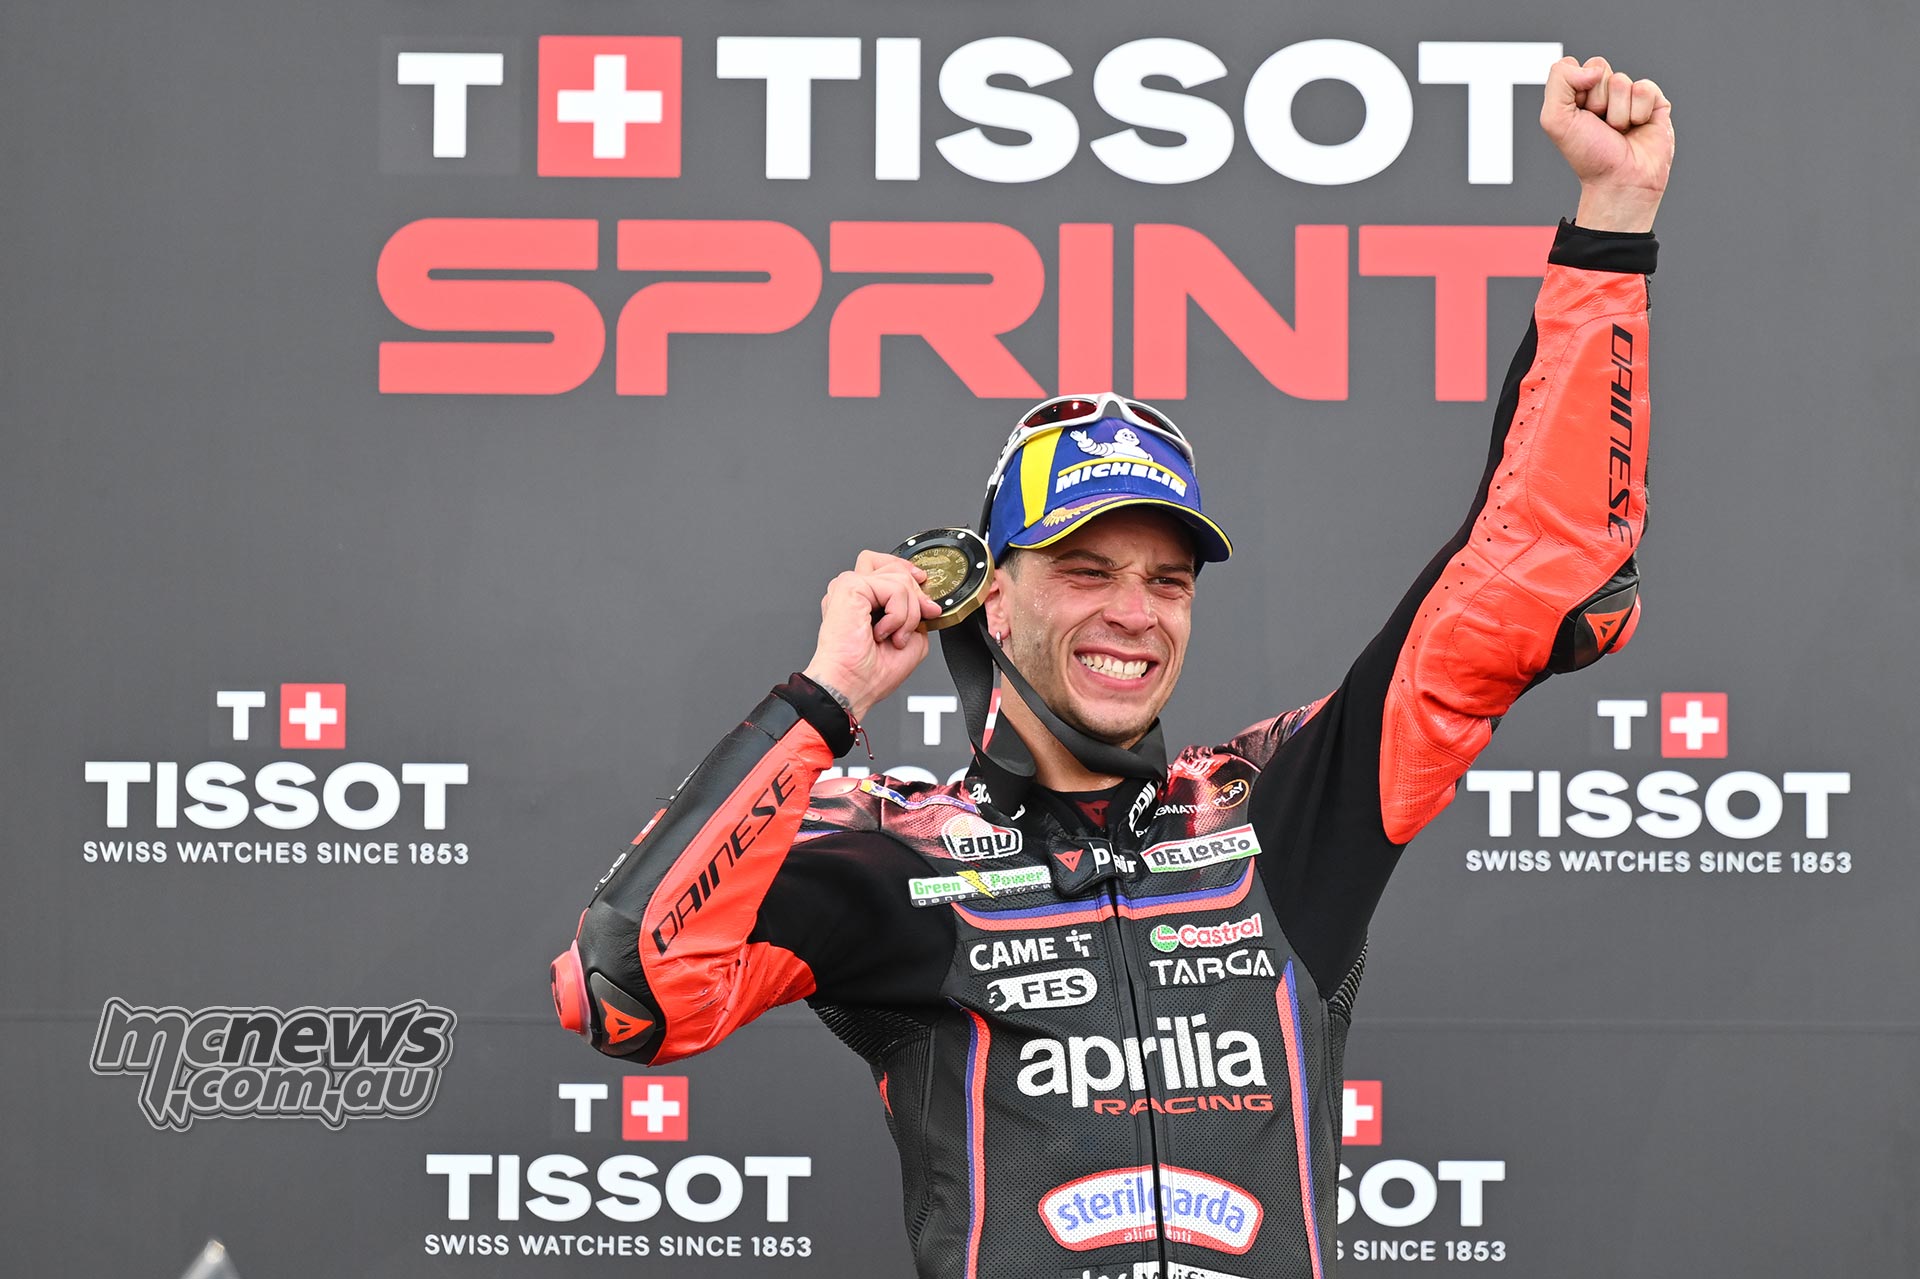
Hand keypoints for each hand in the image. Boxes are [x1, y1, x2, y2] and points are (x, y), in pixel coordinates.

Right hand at [801, 550, 943, 721]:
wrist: (852, 687)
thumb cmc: (870, 674)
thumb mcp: (910, 638)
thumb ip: (916, 612)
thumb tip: (927, 600)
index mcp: (864, 600)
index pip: (890, 567)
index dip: (913, 579)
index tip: (926, 606)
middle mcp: (855, 591)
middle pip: (896, 566)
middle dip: (916, 597)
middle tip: (910, 628)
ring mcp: (851, 586)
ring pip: (898, 576)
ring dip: (908, 612)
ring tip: (894, 635)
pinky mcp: (849, 586)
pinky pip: (893, 586)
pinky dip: (898, 613)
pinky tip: (882, 633)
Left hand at [1540, 55, 1673, 232]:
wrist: (1620, 180)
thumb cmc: (1588, 155)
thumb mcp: (1555, 119)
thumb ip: (1559, 81)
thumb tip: (1592, 68)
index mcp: (1576, 94)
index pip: (1573, 66)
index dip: (1574, 91)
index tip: (1577, 117)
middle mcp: (1602, 93)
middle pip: (1599, 67)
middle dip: (1596, 101)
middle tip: (1599, 126)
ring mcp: (1629, 96)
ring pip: (1621, 80)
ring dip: (1617, 112)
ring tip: (1618, 131)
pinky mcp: (1654, 101)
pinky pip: (1644, 88)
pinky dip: (1638, 112)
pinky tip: (1637, 127)